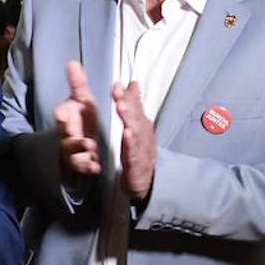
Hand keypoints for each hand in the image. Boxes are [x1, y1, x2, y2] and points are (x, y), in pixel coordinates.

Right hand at [55, 60, 99, 175]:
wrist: (78, 140)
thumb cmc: (81, 117)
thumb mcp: (81, 99)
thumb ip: (78, 83)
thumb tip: (72, 62)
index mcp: (67, 116)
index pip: (60, 113)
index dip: (62, 114)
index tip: (63, 114)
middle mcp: (66, 133)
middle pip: (65, 135)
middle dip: (72, 136)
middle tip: (84, 137)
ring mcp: (71, 149)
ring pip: (72, 152)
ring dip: (80, 151)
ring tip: (91, 148)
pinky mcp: (78, 163)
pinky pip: (81, 166)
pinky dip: (87, 166)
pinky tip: (95, 166)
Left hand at [112, 81, 155, 200]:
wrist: (147, 180)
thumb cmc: (140, 150)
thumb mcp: (137, 125)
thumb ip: (134, 105)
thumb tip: (132, 84)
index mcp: (141, 125)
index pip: (134, 107)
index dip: (127, 95)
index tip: (117, 84)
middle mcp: (143, 134)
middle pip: (136, 117)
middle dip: (128, 103)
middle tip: (119, 92)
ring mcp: (141, 149)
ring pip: (135, 132)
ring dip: (129, 119)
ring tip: (121, 107)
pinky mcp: (137, 164)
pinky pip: (133, 152)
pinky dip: (131, 143)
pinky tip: (127, 134)